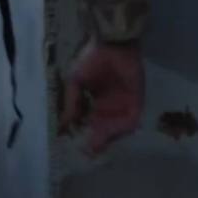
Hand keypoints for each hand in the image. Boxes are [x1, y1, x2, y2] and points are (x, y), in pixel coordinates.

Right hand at [60, 40, 144, 154]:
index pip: (89, 122)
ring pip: (116, 128)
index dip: (82, 133)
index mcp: (95, 101)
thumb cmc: (92, 60)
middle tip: (87, 151)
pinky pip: (130, 121)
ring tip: (96, 144)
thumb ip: (71, 104)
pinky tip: (110, 133)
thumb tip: (62, 125)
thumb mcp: (75, 83)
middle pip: (103, 129)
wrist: (113, 46)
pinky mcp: (136, 102)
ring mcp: (123, 105)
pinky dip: (120, 129)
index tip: (74, 144)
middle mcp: (109, 106)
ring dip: (107, 137)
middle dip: (95, 141)